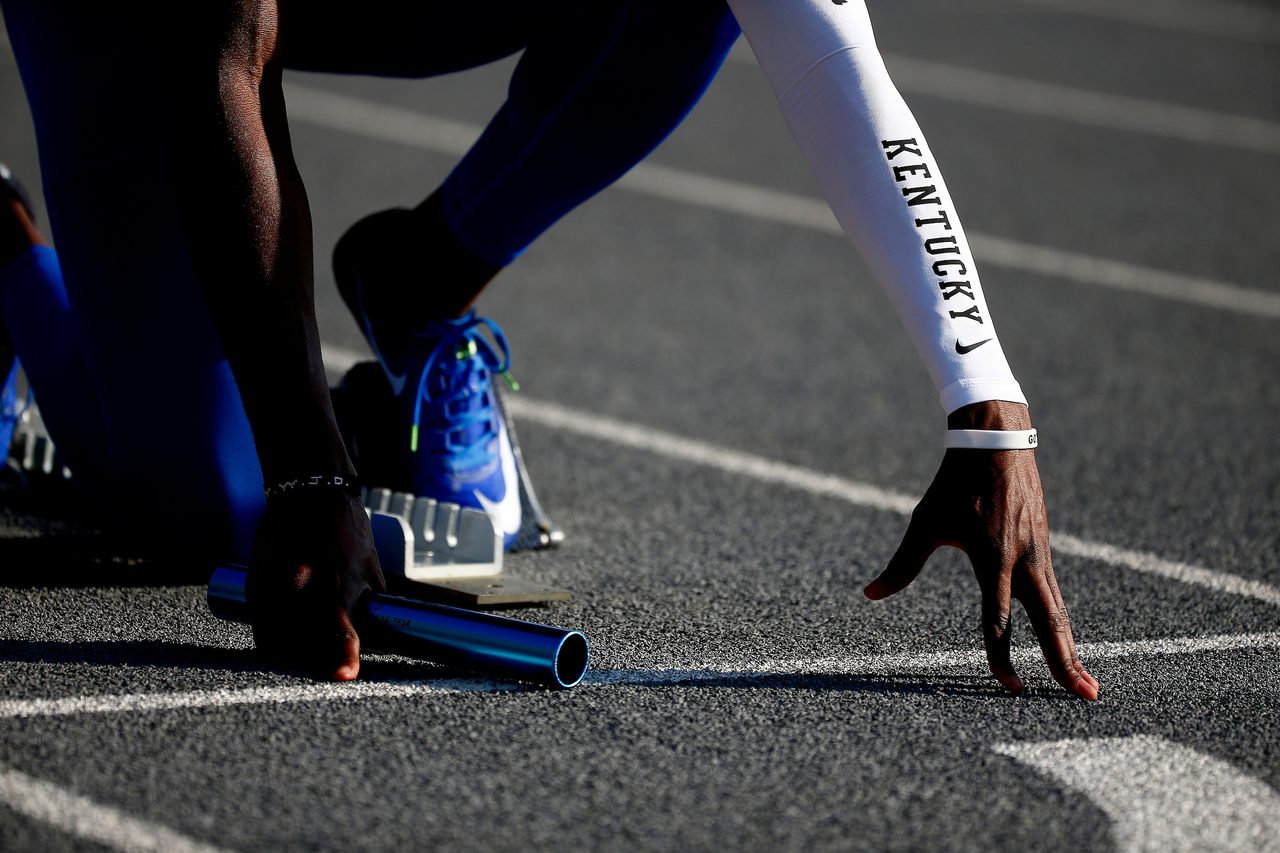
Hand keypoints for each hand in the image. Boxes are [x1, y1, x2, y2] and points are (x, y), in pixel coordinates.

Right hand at [246, 489, 384, 680]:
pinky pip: (261, 627)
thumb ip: (369, 606)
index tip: (345, 676)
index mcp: (336, 584)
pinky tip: (285, 637)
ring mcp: (273, 588)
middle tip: (325, 662)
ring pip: (277, 641)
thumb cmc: (346, 531)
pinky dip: (273, 637)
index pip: (340, 630)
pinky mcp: (255, 586)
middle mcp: (301, 588)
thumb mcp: (369, 568)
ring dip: (291, 652)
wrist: (309, 495)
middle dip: (315, 659)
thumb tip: (378, 641)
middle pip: (304, 645)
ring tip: (304, 650)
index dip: (344, 658)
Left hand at [863, 402, 1098, 698]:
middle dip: (1066, 661)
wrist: (996, 439)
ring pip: (1058, 610)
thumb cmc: (955, 483)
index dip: (1001, 655)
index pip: (997, 619)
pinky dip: (1062, 622)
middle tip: (1086, 697)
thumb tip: (869, 594)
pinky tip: (1064, 641)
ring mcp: (1038, 553)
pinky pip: (1055, 594)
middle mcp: (1023, 559)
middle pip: (1049, 622)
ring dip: (1071, 647)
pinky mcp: (1043, 547)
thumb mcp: (925, 522)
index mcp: (992, 557)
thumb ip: (901, 564)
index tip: (1009, 686)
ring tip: (1085, 683)